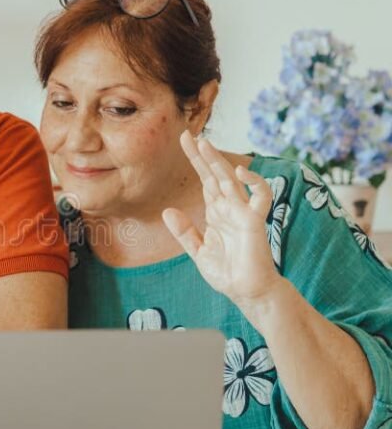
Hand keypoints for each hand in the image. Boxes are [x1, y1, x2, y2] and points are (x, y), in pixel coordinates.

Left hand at [162, 132, 282, 314]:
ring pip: (232, 180)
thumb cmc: (227, 273)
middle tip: (189, 135)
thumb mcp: (197, 251)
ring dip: (219, 162)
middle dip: (203, 155)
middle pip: (215, 174)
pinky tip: (238, 172)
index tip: (184, 141)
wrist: (246, 292)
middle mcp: (230, 207)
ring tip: (204, 144)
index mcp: (216, 212)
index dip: (196, 161)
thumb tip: (168, 211)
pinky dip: (254, 182)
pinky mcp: (255, 221)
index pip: (205, 180)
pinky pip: (260, 196)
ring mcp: (243, 212)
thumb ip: (184, 232)